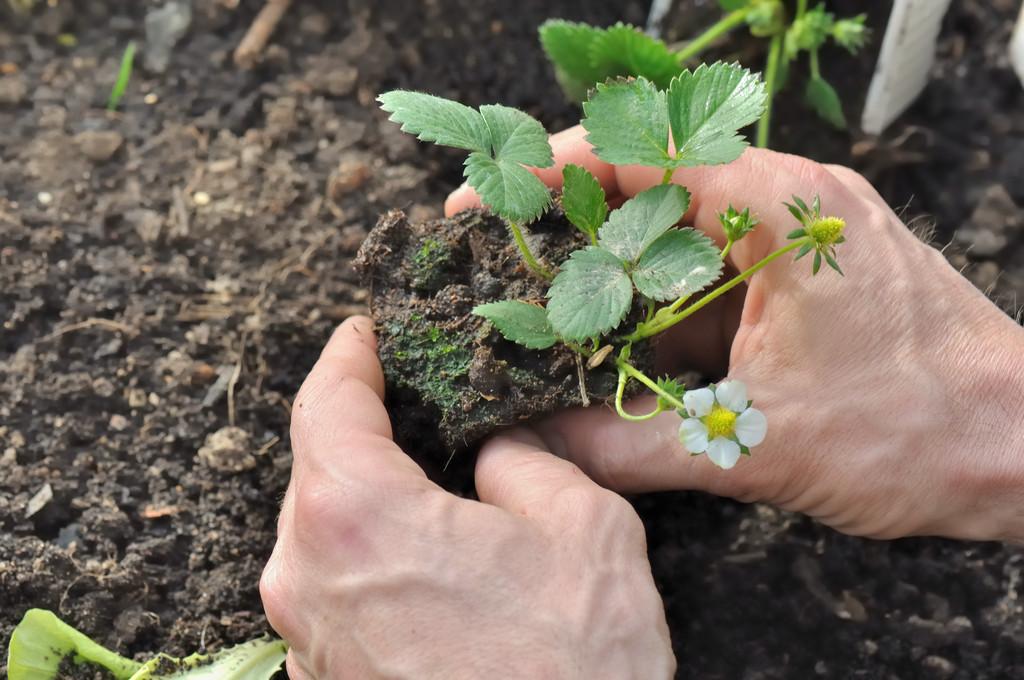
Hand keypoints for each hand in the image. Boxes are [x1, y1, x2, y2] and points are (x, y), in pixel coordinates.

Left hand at [260, 317, 674, 678]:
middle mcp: (308, 576)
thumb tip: (495, 450)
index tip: (365, 334)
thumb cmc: (574, 666)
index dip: (348, 356)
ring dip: (368, 493)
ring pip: (323, 530)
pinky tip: (429, 557)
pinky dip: (371, 553)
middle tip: (416, 397)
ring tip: (430, 476)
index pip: (326, 402)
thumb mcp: (582, 527)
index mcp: (357, 515)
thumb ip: (526, 461)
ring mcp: (309, 638)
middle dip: (363, 425)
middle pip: (318, 466)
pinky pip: (337, 587)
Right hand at [448, 127, 1023, 541]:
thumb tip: (537, 444)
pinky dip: (658, 312)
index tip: (483, 202)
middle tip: (503, 271)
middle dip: (570, 229)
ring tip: (549, 321)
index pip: (639, 153)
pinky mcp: (800, 283)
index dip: (548, 172)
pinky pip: (709, 279)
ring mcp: (795, 240)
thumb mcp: (757, 441)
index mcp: (776, 206)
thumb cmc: (920, 428)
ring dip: (614, 279)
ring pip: (677, 239)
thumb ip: (632, 443)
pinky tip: (621, 354)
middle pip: (648, 189)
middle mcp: (785, 203)